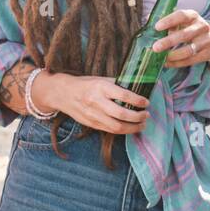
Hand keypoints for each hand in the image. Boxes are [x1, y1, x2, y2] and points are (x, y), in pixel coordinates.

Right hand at [32, 71, 149, 135]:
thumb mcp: (100, 79)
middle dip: (138, 117)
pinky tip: (130, 127)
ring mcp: (93, 115)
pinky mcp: (91, 124)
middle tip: (147, 115)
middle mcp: (96, 102)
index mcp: (100, 87)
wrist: (62, 94)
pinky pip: (110, 130)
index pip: (124, 95)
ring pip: (117, 127)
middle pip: (122, 114)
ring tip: (142, 124)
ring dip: (133, 127)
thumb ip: (117, 84)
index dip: (138, 100)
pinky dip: (123, 130)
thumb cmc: (85, 84)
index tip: (147, 102)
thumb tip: (138, 87)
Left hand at [151, 9, 209, 68]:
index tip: (156, 27)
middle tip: (155, 47)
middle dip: (168, 42)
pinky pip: (192, 60)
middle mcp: (202, 26)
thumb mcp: (182, 21)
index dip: (169, 21)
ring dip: (174, 55)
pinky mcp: (209, 53)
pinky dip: (178, 63)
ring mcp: (207, 40)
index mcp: (193, 16)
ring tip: (162, 58)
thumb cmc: (190, 28)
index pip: (181, 16)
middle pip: (185, 34)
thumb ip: (166, 21)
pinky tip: (168, 63)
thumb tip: (148, 18)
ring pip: (189, 50)